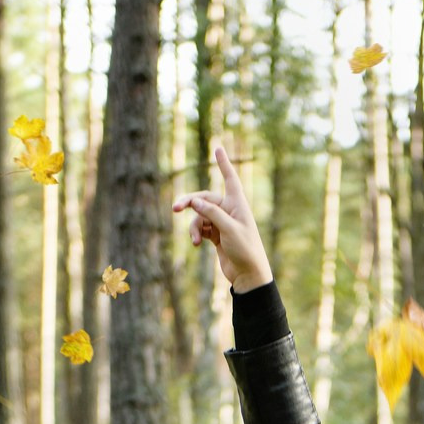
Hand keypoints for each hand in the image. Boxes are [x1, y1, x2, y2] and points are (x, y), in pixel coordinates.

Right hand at [172, 142, 273, 292]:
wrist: (248, 275)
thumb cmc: (245, 250)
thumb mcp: (229, 230)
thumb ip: (212, 214)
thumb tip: (195, 202)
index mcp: (238, 204)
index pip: (230, 179)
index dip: (223, 164)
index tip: (217, 148)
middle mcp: (230, 210)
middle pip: (205, 199)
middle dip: (190, 203)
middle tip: (175, 208)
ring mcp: (222, 222)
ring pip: (200, 216)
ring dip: (194, 227)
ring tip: (196, 241)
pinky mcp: (217, 235)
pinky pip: (201, 228)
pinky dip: (197, 234)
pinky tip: (197, 244)